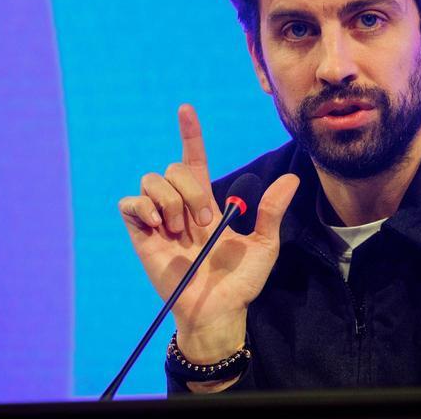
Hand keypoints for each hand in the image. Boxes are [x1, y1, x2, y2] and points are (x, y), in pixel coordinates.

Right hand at [118, 104, 298, 362]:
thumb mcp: (264, 244)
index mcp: (207, 203)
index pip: (194, 159)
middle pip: (173, 169)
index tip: (187, 109)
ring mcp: (158, 220)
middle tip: (202, 222)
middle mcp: (180, 206)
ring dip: (171, 201)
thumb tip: (291, 179)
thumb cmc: (240, 281)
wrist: (218, 311)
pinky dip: (143, 209)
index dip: (190, 134)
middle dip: (190, 191)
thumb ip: (271, 210)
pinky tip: (159, 228)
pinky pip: (129, 204)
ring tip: (181, 230)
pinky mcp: (140, 236)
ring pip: (151, 181)